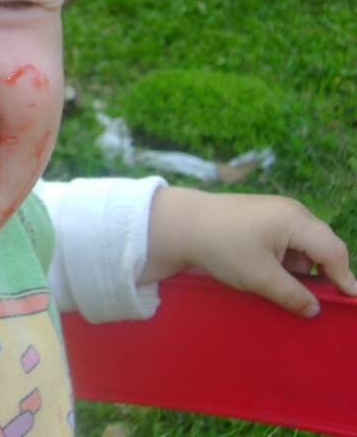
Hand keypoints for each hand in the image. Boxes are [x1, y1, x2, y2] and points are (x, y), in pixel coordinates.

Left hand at [141, 187, 356, 316]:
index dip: (344, 279)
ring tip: (276, 286)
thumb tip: (314, 309)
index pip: (334, 252)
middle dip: (320, 274)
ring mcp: (276, 211)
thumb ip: (292, 295)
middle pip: (322, 246)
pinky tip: (265, 272)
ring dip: (298, 268)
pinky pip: (285, 240)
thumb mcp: (259, 277)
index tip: (350, 301)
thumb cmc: (221, 246)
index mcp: (296, 221)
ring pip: (303, 245)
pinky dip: (282, 259)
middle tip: (310, 300)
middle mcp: (291, 211)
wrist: (180, 223)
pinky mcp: (261, 215)